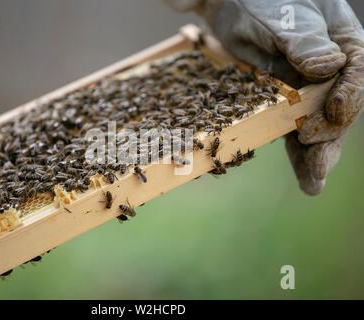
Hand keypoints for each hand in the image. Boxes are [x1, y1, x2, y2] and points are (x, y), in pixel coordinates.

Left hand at [165, 0, 362, 193]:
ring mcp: (309, 87)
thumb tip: (330, 66)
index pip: (357, 68)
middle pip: (340, 105)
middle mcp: (331, 68)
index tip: (336, 113)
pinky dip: (298, 152)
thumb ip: (302, 39)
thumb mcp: (279, 15)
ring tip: (313, 183)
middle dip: (330, 136)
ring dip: (317, 154)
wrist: (230, 9)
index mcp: (341, 38)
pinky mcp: (287, 102)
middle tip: (318, 164)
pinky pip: (295, 128)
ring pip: (320, 124)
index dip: (350, 93)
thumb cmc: (258, 3)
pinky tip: (306, 177)